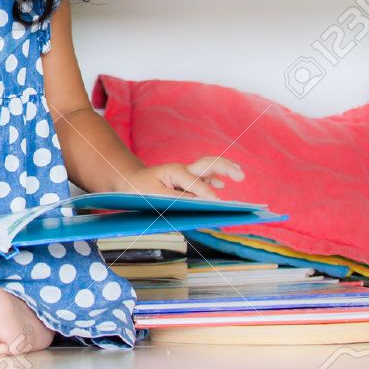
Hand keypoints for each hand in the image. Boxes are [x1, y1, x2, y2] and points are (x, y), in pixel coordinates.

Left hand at [113, 156, 245, 200]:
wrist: (128, 181)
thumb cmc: (139, 188)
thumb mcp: (154, 195)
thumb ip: (177, 199)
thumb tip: (199, 203)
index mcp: (175, 172)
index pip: (196, 184)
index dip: (207, 194)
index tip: (219, 204)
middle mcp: (183, 170)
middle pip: (208, 164)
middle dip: (225, 168)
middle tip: (241, 175)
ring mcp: (185, 174)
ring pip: (208, 166)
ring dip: (225, 168)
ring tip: (240, 174)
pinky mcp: (185, 180)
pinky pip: (204, 176)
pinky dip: (215, 178)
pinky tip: (222, 184)